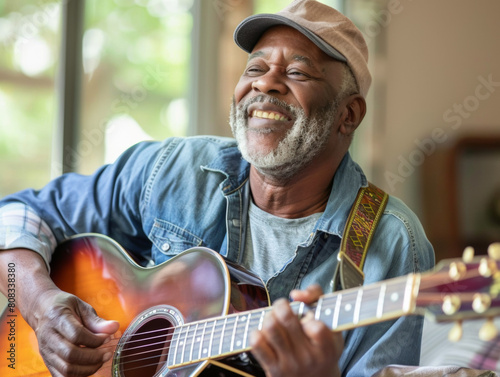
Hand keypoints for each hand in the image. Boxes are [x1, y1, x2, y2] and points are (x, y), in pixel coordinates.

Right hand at [0, 249, 118, 376]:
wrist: (42, 310)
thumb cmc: (65, 307)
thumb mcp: (81, 306)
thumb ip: (96, 320)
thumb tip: (115, 327)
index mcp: (57, 318)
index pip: (76, 334)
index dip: (95, 339)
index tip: (108, 338)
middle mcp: (48, 337)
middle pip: (70, 355)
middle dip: (94, 357)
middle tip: (108, 353)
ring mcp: (46, 352)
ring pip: (66, 369)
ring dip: (88, 368)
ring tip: (101, 360)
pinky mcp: (47, 362)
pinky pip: (61, 376)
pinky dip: (78, 375)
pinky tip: (90, 367)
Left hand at [250, 285, 342, 376]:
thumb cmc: (323, 348)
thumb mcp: (333, 325)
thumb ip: (317, 299)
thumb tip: (296, 294)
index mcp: (327, 348)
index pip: (317, 328)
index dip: (310, 316)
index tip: (308, 317)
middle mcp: (309, 358)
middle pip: (286, 318)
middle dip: (281, 305)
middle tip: (283, 308)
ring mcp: (290, 364)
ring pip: (270, 327)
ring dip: (269, 316)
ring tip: (274, 319)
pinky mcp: (273, 369)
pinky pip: (257, 343)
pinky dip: (257, 332)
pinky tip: (265, 333)